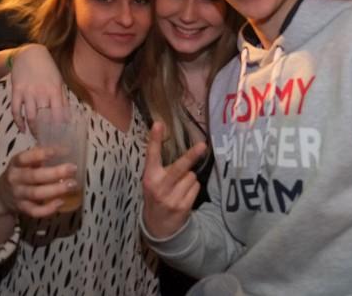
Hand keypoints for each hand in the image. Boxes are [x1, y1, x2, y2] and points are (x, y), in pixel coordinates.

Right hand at [0, 147, 77, 218]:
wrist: (1, 195)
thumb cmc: (20, 173)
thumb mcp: (24, 161)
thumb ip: (39, 154)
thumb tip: (63, 147)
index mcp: (16, 163)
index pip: (26, 157)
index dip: (42, 154)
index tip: (61, 151)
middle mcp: (15, 178)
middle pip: (34, 176)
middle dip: (55, 173)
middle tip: (73, 168)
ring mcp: (18, 194)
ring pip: (36, 194)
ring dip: (56, 189)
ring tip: (72, 184)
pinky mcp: (22, 208)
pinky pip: (35, 211)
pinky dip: (48, 209)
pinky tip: (61, 202)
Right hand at [10, 44, 64, 132]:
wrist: (30, 54)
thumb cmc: (48, 69)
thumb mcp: (59, 82)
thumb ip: (63, 99)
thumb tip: (68, 118)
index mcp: (55, 90)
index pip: (58, 114)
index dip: (59, 128)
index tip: (61, 137)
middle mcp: (41, 92)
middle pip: (43, 118)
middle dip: (45, 132)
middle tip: (47, 141)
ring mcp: (28, 92)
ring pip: (30, 117)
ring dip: (33, 129)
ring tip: (36, 136)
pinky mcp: (16, 91)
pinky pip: (16, 110)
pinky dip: (18, 122)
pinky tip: (22, 129)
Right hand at [142, 122, 206, 238]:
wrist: (157, 227)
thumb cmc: (156, 196)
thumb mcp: (151, 181)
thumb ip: (158, 166)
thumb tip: (169, 144)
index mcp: (149, 177)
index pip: (152, 155)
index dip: (155, 139)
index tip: (158, 124)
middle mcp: (159, 186)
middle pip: (179, 167)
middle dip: (192, 156)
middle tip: (202, 146)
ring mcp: (172, 198)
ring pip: (191, 176)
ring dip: (189, 178)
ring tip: (180, 186)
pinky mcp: (183, 206)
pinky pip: (196, 187)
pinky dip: (193, 188)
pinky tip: (184, 194)